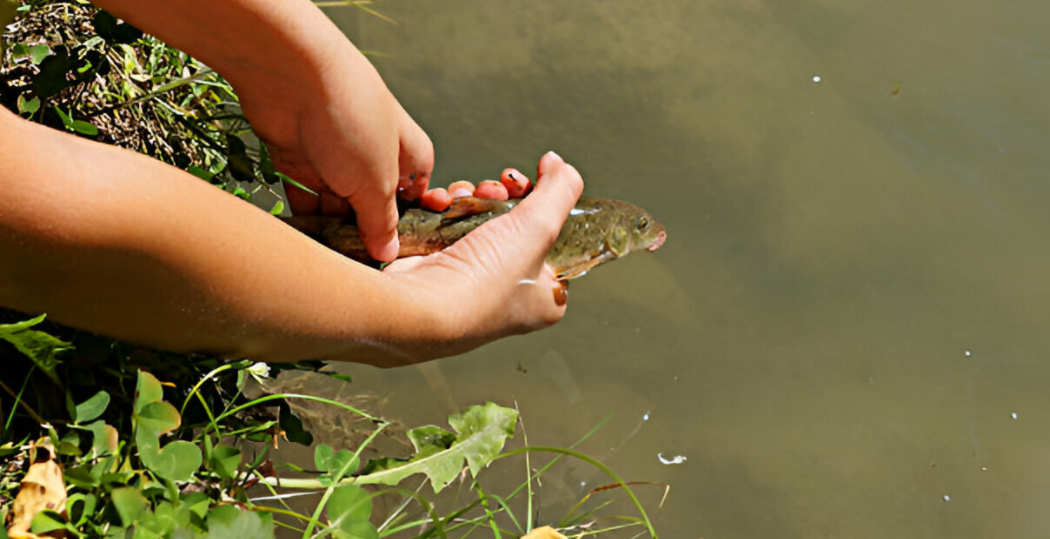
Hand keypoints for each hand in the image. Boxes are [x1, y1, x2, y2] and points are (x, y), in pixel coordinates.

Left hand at [235, 44, 432, 261]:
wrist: (292, 76)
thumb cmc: (351, 118)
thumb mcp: (375, 182)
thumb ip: (381, 222)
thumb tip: (388, 253)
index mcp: (408, 154)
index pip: (414, 197)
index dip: (406, 226)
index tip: (396, 257)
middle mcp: (373, 155)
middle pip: (372, 206)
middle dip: (365, 233)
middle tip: (359, 267)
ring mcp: (335, 157)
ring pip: (337, 206)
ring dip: (333, 230)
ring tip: (330, 263)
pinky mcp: (300, 158)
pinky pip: (304, 197)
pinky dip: (304, 219)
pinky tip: (304, 244)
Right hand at [382, 152, 583, 357]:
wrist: (417, 305)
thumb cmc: (484, 283)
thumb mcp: (540, 228)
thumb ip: (560, 190)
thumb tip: (560, 164)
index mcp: (544, 296)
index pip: (556, 240)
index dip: (544, 207)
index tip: (531, 187)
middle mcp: (509, 291)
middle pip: (516, 223)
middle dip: (502, 196)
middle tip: (496, 190)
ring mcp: (471, 280)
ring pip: (479, 219)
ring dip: (471, 198)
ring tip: (465, 197)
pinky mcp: (438, 266)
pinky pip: (447, 223)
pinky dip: (443, 207)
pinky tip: (440, 203)